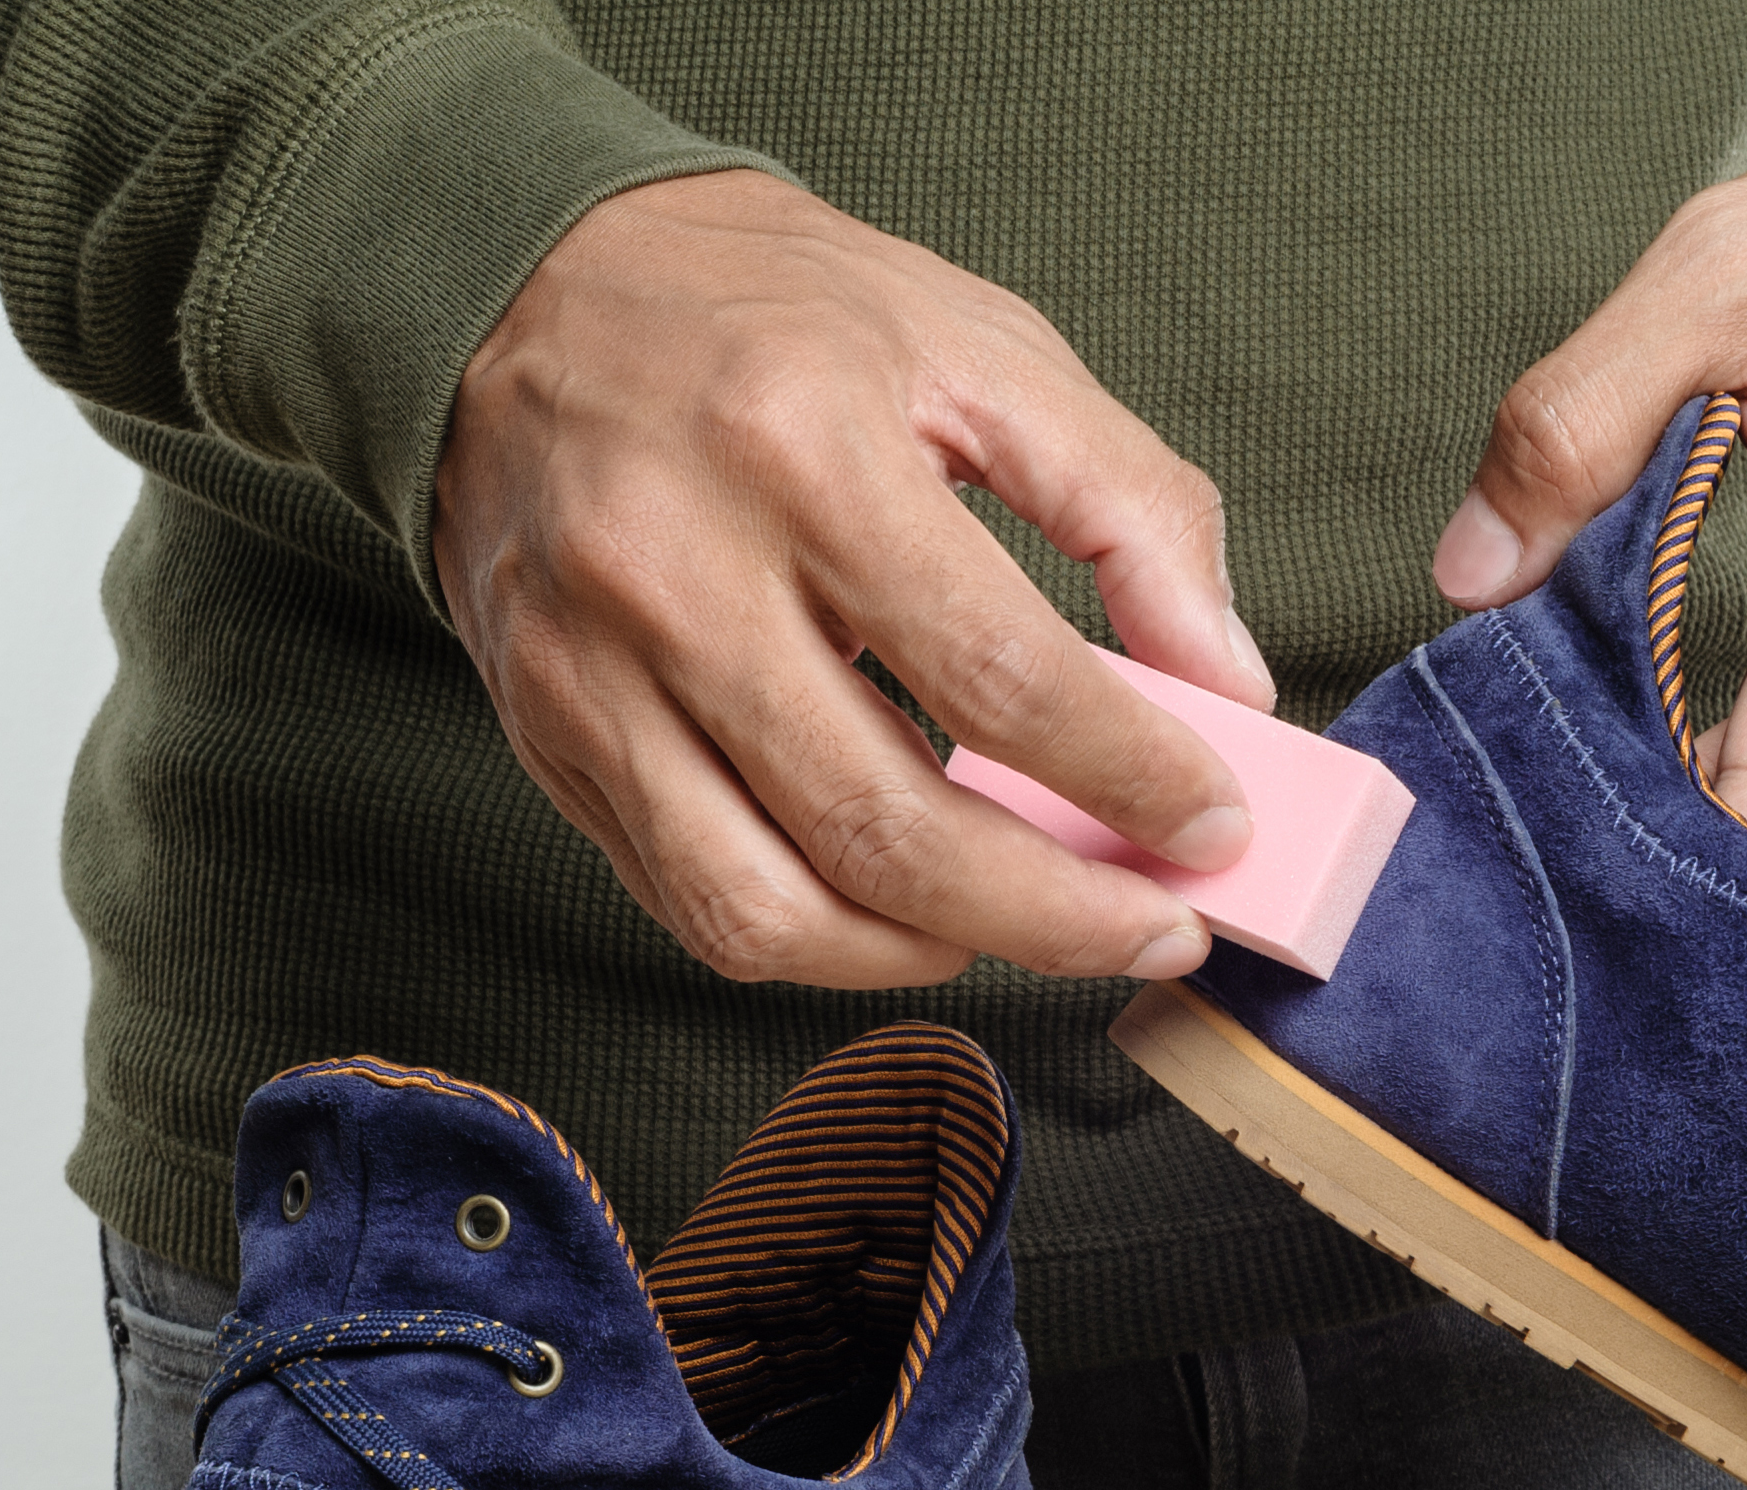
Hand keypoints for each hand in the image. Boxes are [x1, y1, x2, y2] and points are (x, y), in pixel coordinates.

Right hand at [433, 170, 1273, 986]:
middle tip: (1156, 924)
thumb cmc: (765, 312)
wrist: (518, 281)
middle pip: (886, 829)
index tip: (1213, 824)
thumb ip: (1129, 505)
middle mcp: (675, 569)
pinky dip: (822, 938)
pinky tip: (907, 904)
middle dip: (1055, 914)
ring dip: (931, 952)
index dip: (1131, 779)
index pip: (998, 677)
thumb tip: (1227, 679)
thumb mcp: (978, 343)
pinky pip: (693, 903)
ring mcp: (590, 670)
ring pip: (772, 910)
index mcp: (800, 444)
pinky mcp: (547, 736)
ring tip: (1028, 921)